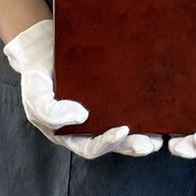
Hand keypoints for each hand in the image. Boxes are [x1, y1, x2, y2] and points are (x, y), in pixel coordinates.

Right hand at [3, 18, 163, 158]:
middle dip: (133, 145)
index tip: (123, 131)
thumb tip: (82, 117)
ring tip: (160, 135)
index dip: (107, 142)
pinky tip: (158, 108)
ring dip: (143, 135)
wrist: (42, 48)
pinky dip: (144, 111)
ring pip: (126, 129)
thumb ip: (51, 112)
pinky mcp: (113, 94)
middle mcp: (90, 126)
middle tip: (151, 143)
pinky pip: (129, 105)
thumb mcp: (35, 95)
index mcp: (71, 134)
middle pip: (114, 143)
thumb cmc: (37, 76)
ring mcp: (102, 111)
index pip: (91, 147)